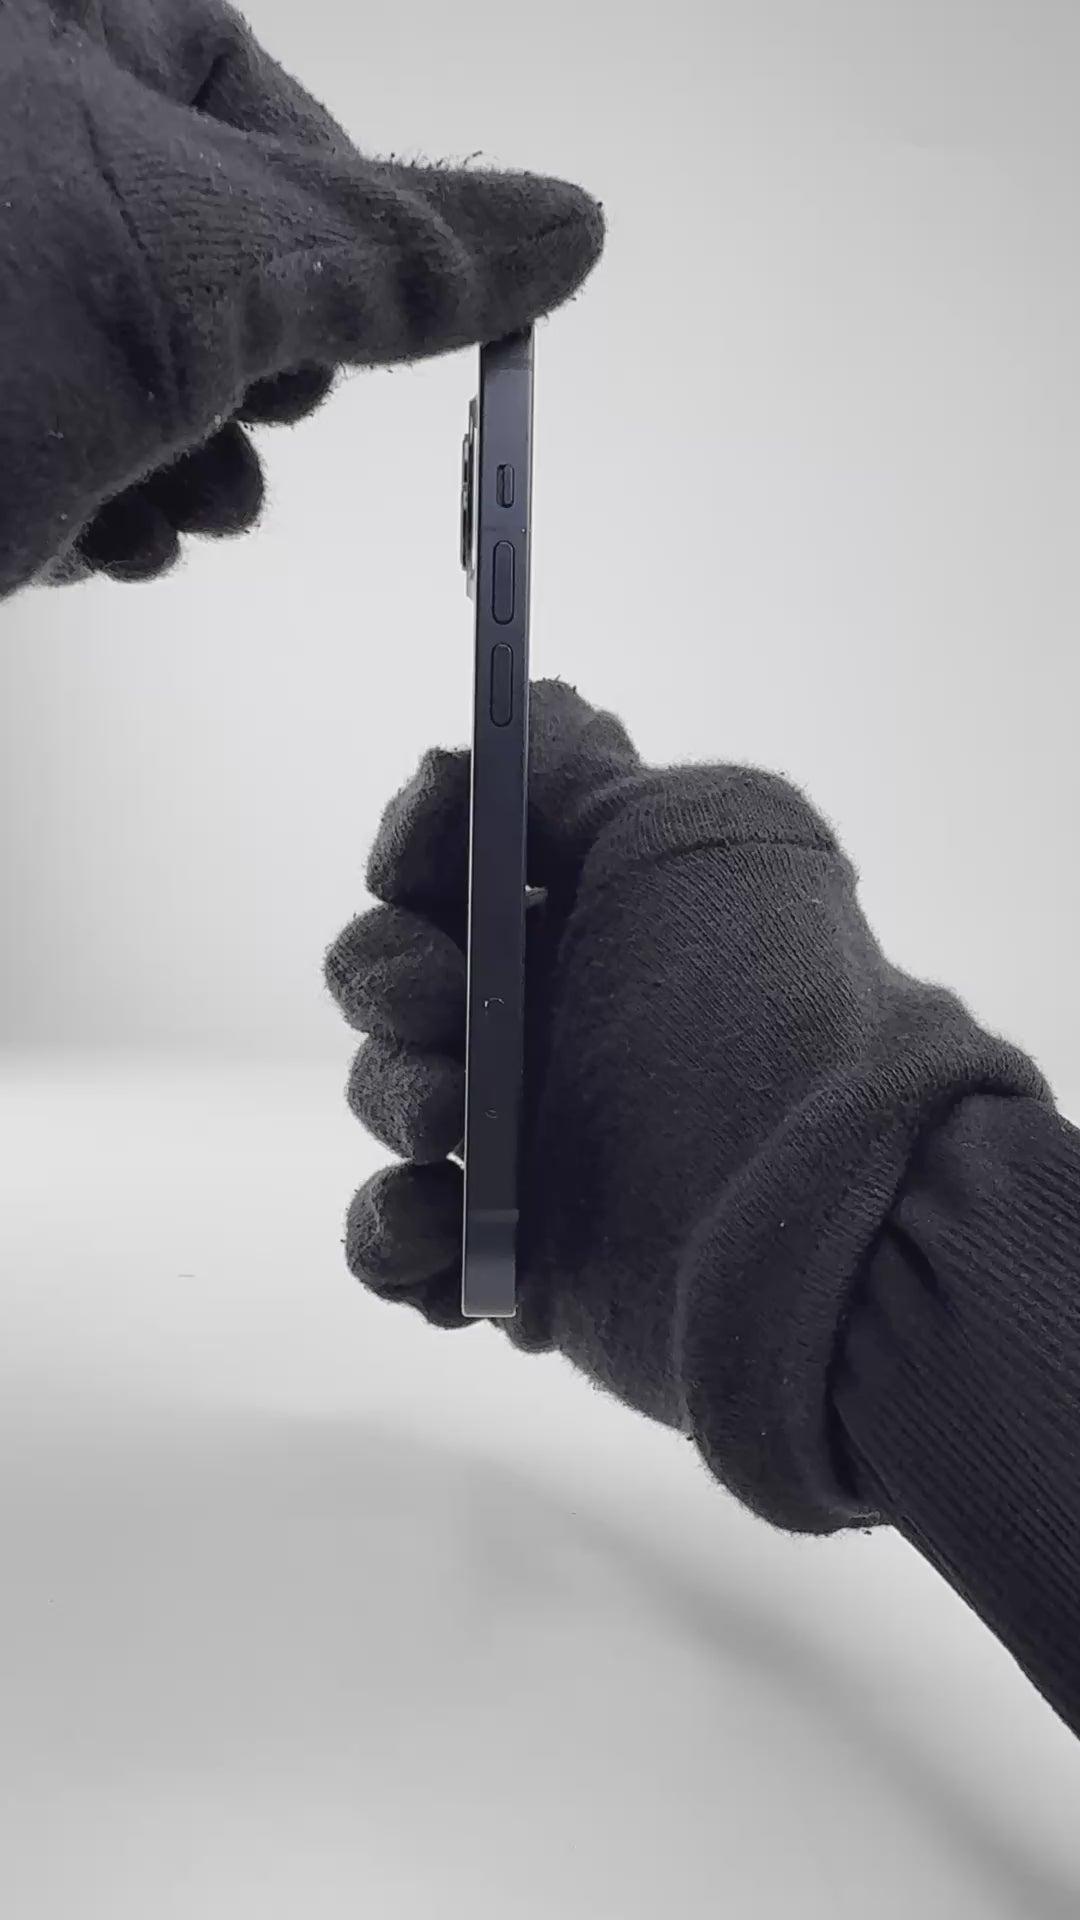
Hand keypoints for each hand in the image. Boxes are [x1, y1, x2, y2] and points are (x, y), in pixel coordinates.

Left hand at [0, 0, 601, 595]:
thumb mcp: (212, 267)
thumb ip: (395, 253)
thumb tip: (568, 230)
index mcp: (60, 30)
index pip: (244, 85)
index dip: (323, 214)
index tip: (355, 316)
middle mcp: (10, 143)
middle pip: (203, 246)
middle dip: (246, 377)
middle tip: (235, 413)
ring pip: (135, 366)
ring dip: (181, 469)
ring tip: (148, 503)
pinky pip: (56, 438)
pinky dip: (94, 504)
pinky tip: (79, 532)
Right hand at [325, 682, 1042, 1532]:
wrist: (819, 1213)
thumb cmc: (759, 1006)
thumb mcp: (692, 833)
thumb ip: (581, 770)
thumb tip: (534, 706)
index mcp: (593, 917)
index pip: (454, 860)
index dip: (414, 849)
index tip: (414, 865)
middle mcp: (556, 1022)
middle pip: (393, 972)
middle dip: (389, 974)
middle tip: (443, 1007)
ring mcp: (529, 1145)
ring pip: (388, 1096)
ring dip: (397, 1095)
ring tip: (460, 1125)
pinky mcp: (513, 1262)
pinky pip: (395, 1244)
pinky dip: (391, 1235)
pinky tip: (443, 1231)